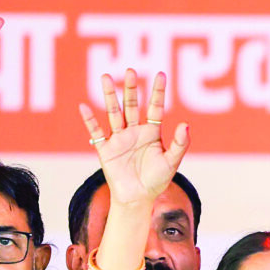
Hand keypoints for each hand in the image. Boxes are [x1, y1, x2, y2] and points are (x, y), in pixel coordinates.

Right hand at [78, 70, 188, 208]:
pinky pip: (96, 131)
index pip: (155, 108)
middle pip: (132, 105)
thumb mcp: (172, 162)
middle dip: (131, 89)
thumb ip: (180, 144)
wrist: (138, 198)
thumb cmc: (157, 180)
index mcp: (152, 133)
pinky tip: (84, 107)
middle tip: (130, 70)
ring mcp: (119, 138)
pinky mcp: (105, 149)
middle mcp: (134, 132)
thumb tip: (185, 124)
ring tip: (106, 77)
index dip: (158, 92)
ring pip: (114, 112)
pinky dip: (90, 120)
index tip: (161, 74)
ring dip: (110, 96)